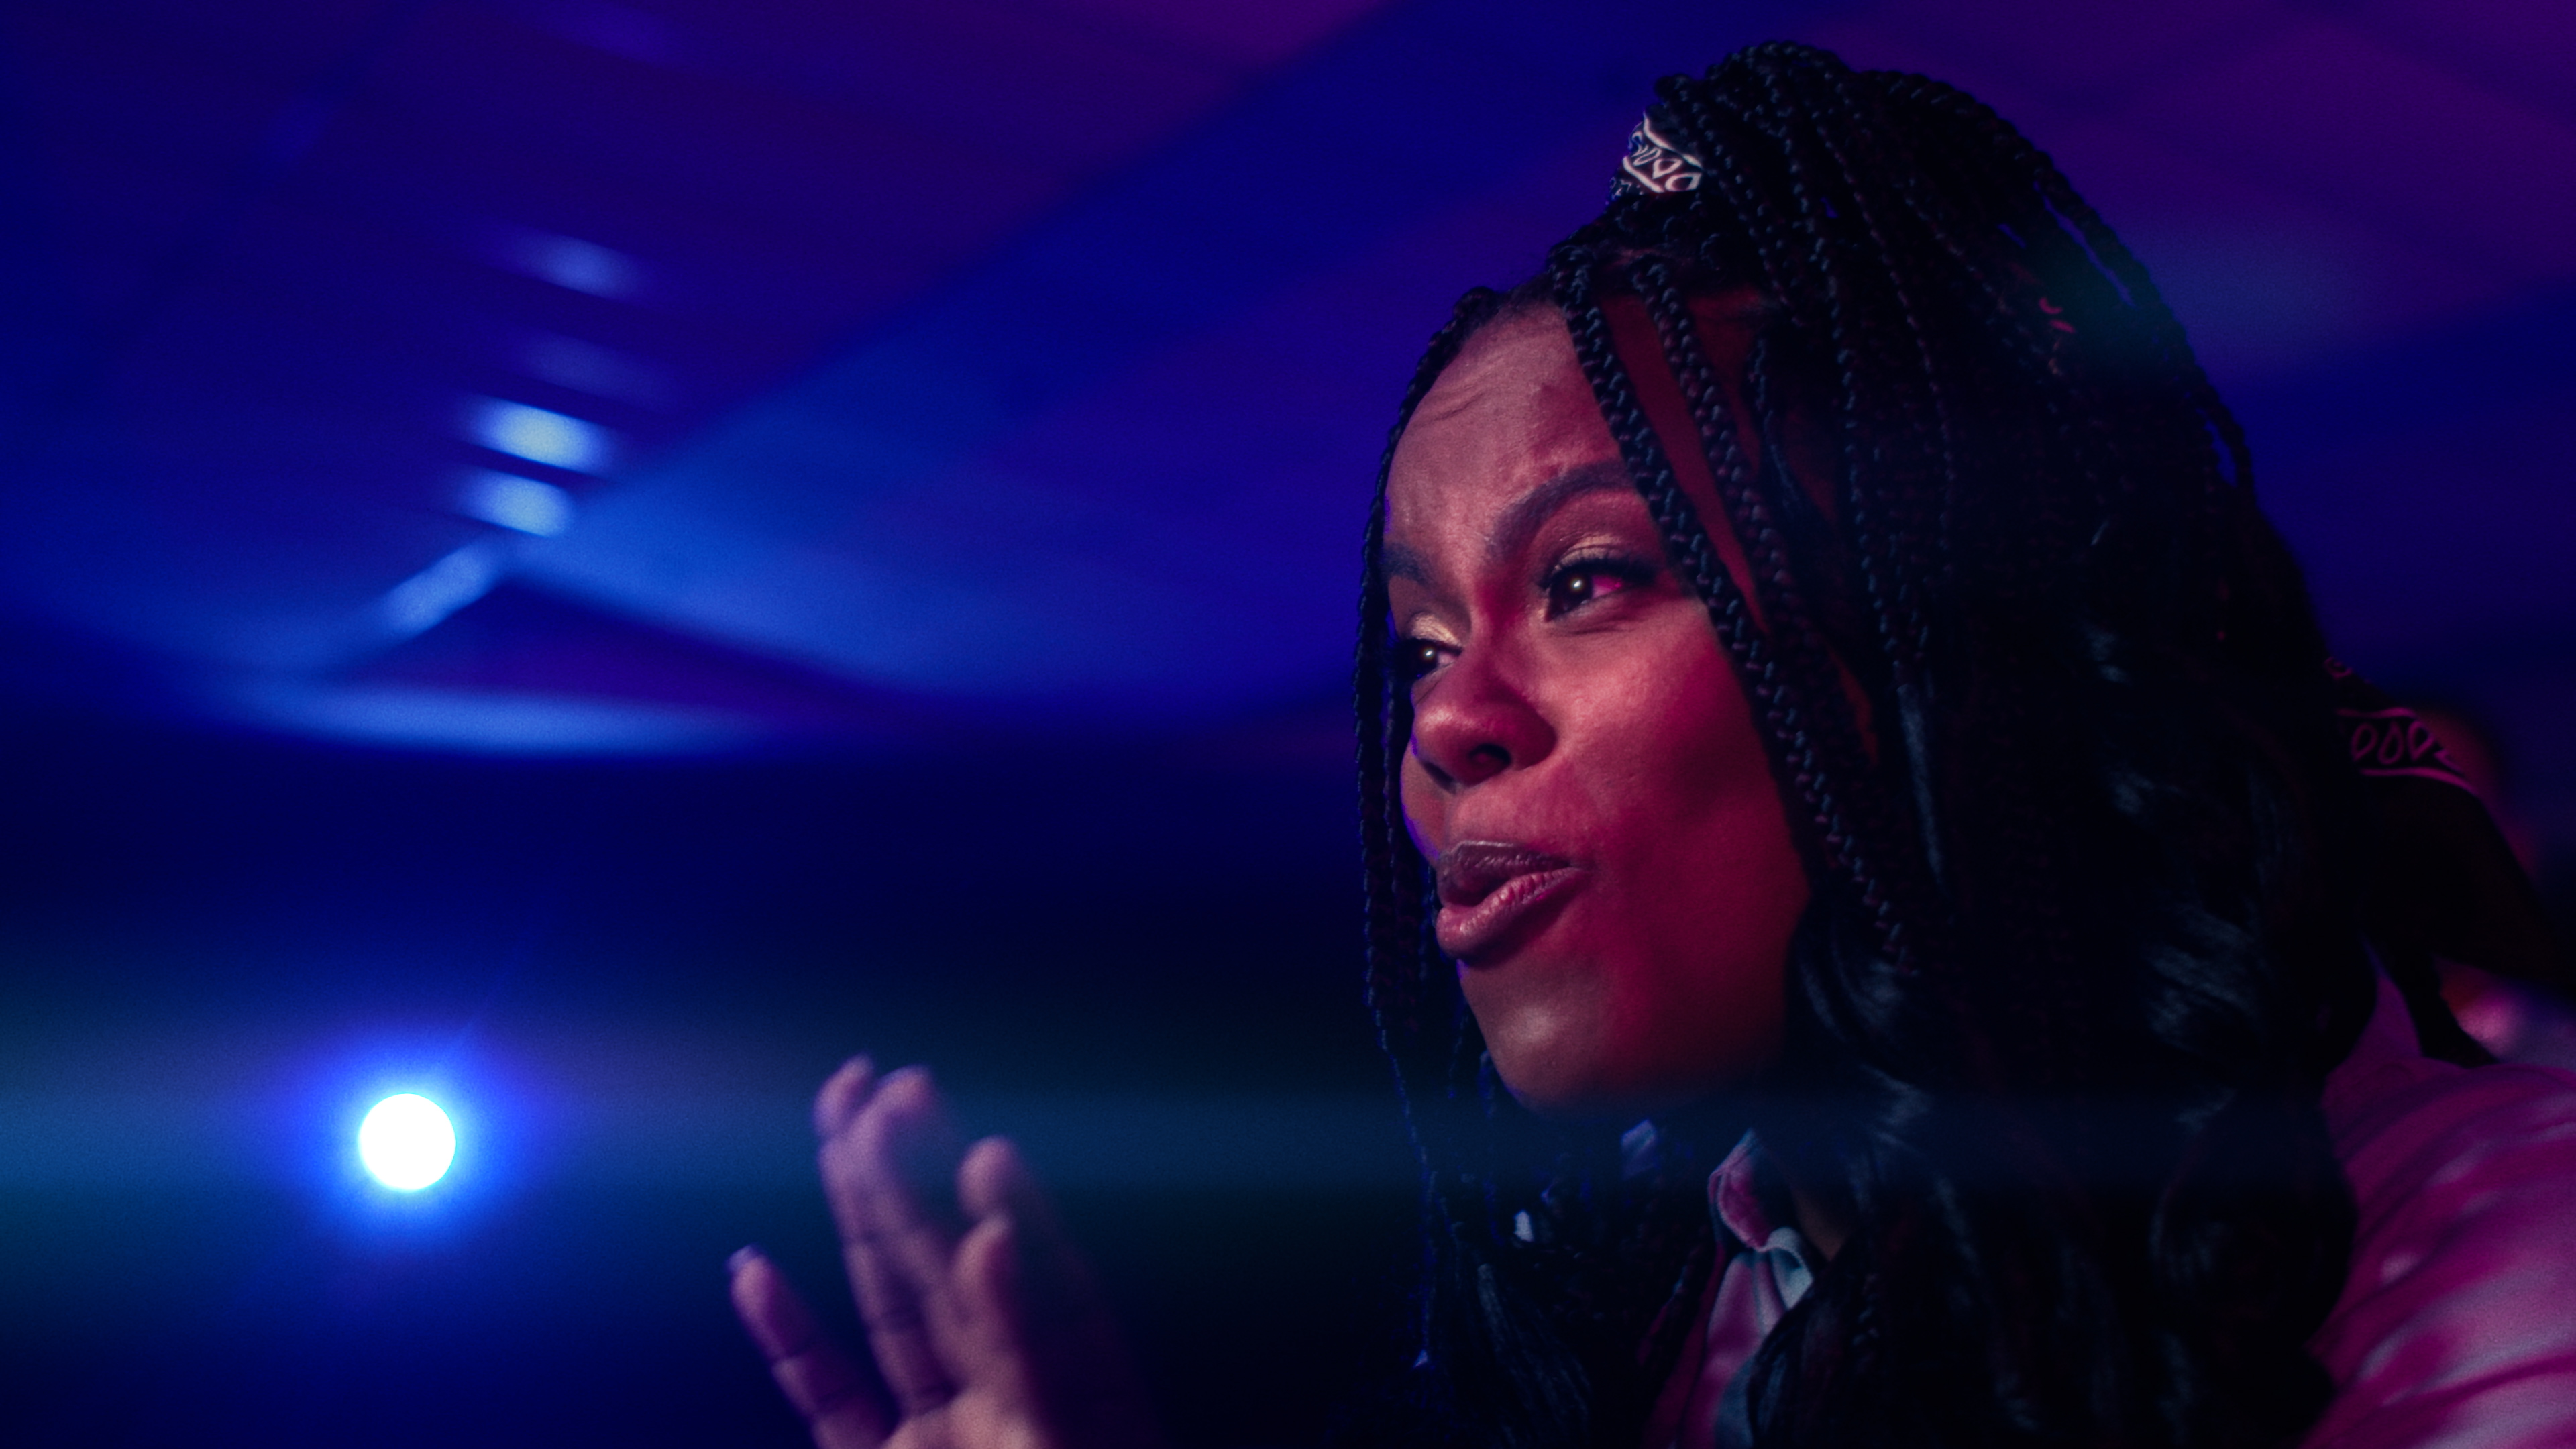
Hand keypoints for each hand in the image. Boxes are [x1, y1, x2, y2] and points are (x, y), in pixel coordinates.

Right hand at [730, 1059, 1160, 1448]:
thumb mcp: (1065, 1444)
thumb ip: (1029, 1357)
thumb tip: (994, 1240)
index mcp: (1083, 1407)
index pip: (1050, 1289)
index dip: (1019, 1211)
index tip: (984, 1146)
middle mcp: (1012, 1408)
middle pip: (960, 1275)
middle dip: (922, 1179)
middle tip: (891, 1085)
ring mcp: (945, 1440)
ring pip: (896, 1311)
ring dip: (866, 1219)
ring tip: (841, 1124)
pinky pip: (831, 1398)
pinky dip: (791, 1337)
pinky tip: (754, 1267)